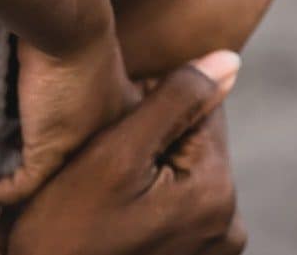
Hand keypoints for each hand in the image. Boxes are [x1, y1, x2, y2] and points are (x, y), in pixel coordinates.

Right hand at [0, 51, 245, 254]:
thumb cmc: (66, 224)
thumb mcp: (115, 151)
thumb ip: (175, 99)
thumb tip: (230, 59)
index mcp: (217, 193)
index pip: (201, 108)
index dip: (152, 101)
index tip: (114, 126)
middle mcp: (228, 225)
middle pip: (194, 141)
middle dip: (154, 136)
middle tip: (103, 159)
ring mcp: (212, 248)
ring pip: (183, 168)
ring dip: (150, 163)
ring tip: (106, 186)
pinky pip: (177, 200)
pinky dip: (150, 192)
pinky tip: (115, 207)